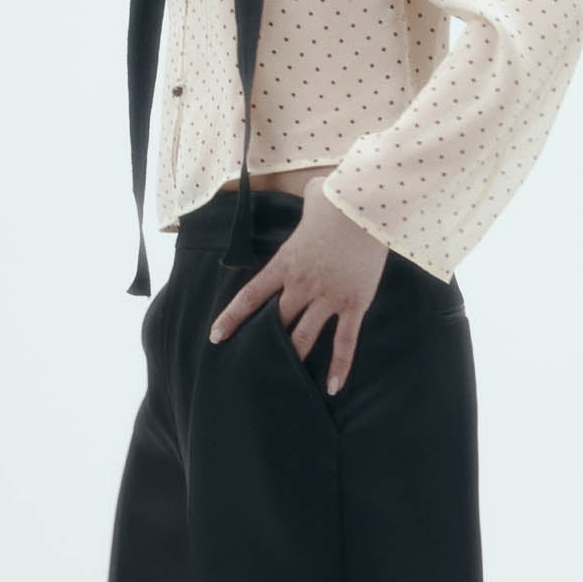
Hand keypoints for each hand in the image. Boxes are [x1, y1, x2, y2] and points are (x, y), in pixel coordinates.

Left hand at [207, 176, 388, 395]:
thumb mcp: (314, 198)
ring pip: (304, 339)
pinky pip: (344, 342)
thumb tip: (316, 192)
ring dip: (293, 360)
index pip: (250, 296)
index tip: (216, 337)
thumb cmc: (338, 198)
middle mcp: (301, 286)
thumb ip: (308, 204)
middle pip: (275, 323)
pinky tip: (333, 388)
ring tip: (285, 382)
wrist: (366, 206)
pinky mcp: (354, 304)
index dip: (231, 319)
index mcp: (285, 264)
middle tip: (252, 364)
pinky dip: (339, 367)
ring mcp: (328, 298)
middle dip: (263, 344)